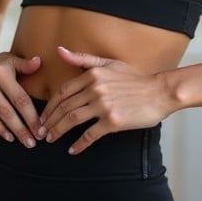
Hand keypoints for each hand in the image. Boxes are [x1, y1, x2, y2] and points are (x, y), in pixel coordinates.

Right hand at [0, 51, 42, 147]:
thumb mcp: (8, 60)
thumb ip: (24, 64)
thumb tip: (39, 62)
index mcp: (2, 71)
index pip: (20, 97)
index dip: (31, 115)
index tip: (41, 128)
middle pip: (9, 110)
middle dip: (24, 128)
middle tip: (35, 141)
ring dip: (14, 131)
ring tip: (26, 142)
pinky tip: (9, 137)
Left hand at [38, 46, 173, 153]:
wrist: (159, 92)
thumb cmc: (135, 78)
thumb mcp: (109, 63)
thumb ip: (83, 59)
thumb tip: (60, 51)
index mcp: (93, 74)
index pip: (62, 92)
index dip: (49, 106)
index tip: (43, 116)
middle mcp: (95, 89)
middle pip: (64, 107)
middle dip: (49, 121)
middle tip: (42, 131)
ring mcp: (103, 105)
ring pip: (72, 120)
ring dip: (58, 131)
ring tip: (51, 139)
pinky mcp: (112, 121)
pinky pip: (89, 135)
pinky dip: (78, 144)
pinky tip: (72, 149)